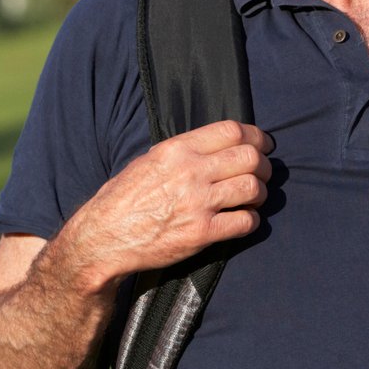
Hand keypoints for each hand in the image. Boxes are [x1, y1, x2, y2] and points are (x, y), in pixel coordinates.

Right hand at [60, 120, 273, 287]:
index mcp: (177, 149)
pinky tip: (244, 220)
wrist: (104, 238)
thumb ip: (183, 152)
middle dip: (264, 165)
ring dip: (260, 193)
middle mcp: (191, 172)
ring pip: (253, 188)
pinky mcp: (203, 233)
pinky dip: (251, 220)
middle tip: (263, 173)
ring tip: (253, 198)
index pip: (233, 131)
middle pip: (251, 158)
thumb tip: (217, 147)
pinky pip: (246, 222)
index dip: (257, 136)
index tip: (264, 144)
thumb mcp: (148, 161)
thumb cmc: (123, 199)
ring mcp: (198, 203)